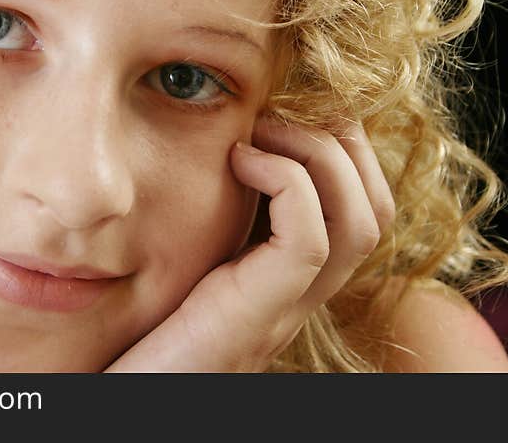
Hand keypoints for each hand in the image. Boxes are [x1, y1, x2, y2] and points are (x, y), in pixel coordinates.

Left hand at [105, 116, 395, 371]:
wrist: (130, 398)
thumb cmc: (144, 328)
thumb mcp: (191, 257)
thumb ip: (219, 217)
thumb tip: (226, 141)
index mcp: (290, 279)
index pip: (366, 209)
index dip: (347, 149)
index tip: (292, 112)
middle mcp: (302, 295)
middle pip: (377, 209)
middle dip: (345, 141)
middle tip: (285, 110)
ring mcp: (286, 307)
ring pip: (360, 220)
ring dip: (319, 153)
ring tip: (263, 130)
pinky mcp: (258, 311)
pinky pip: (308, 237)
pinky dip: (286, 181)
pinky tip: (240, 160)